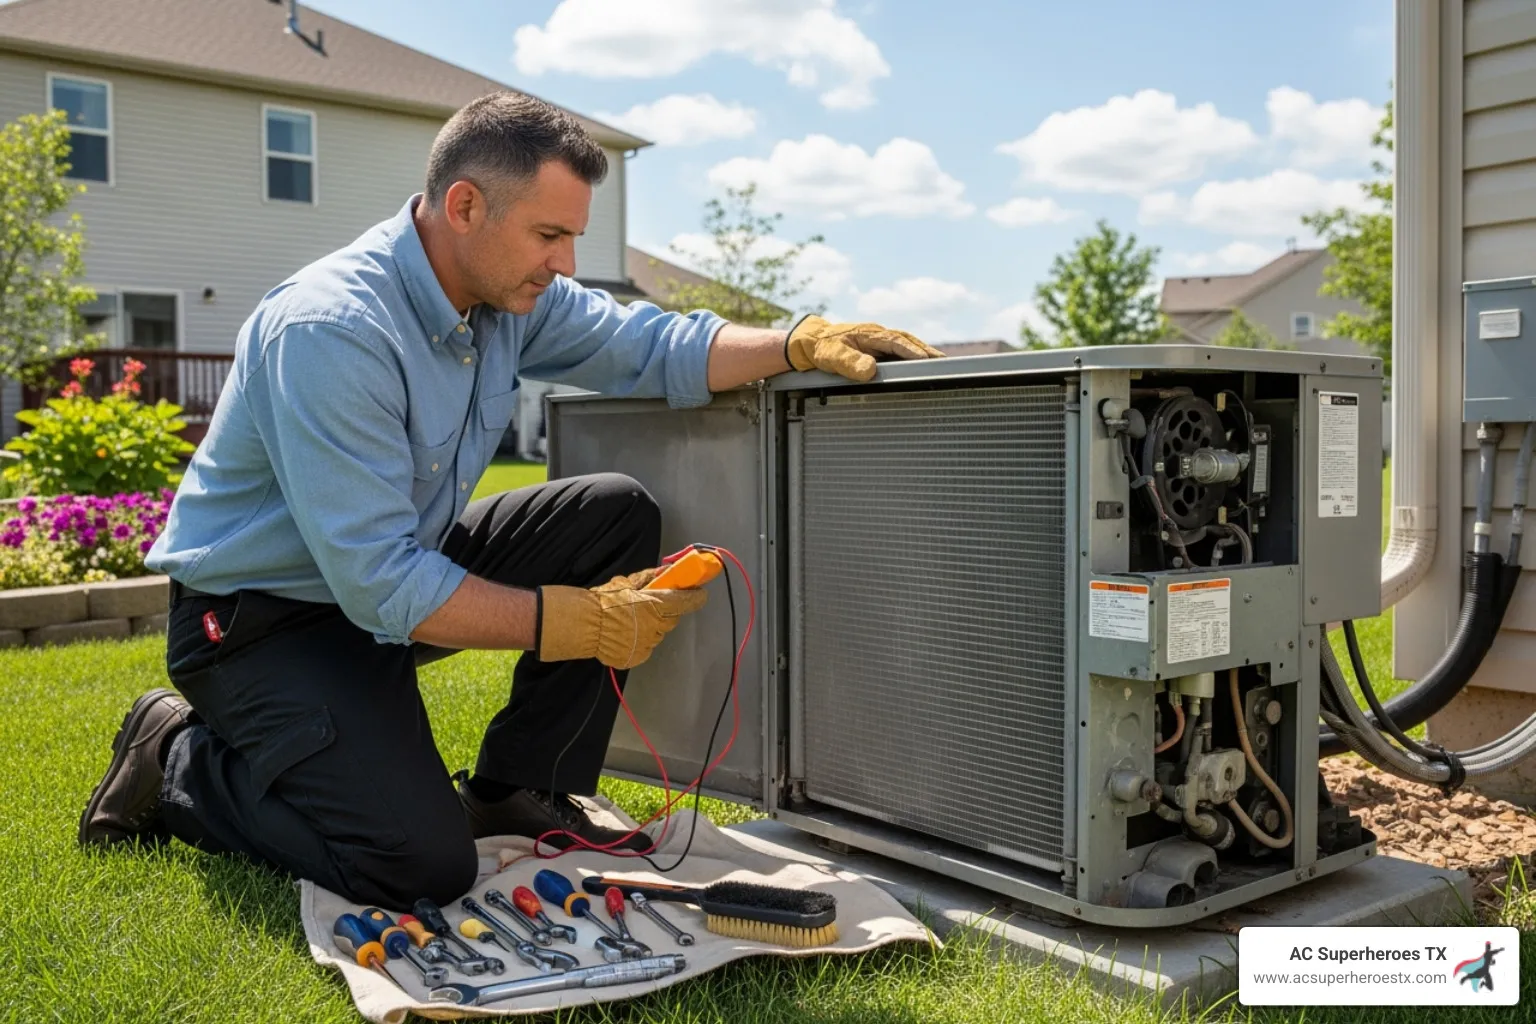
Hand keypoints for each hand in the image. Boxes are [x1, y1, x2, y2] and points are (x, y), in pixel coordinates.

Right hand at [537, 571, 706, 668]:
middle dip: (667, 613)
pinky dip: (640, 641)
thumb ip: (650, 578)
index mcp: (656, 606)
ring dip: (652, 628)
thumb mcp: (628, 583)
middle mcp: (656, 627)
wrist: (583, 625)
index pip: (687, 601)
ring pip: (658, 634)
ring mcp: (647, 645)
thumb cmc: (605, 601)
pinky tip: (625, 634)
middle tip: (653, 606)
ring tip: (632, 621)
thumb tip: (667, 570)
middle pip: (672, 620)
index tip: (699, 592)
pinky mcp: (637, 657)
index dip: (695, 596)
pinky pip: (645, 647)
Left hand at [785, 315, 944, 381]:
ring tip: (941, 367)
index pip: (897, 342)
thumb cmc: (820, 349)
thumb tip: (870, 370)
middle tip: (946, 364)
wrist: (808, 343)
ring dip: (923, 355)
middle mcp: (878, 335)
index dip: (912, 351)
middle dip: (927, 352)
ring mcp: (878, 342)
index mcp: (869, 334)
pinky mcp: (877, 349)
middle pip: (908, 342)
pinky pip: (899, 353)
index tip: (928, 360)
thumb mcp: (831, 357)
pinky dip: (912, 359)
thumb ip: (849, 363)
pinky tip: (921, 369)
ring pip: (906, 346)